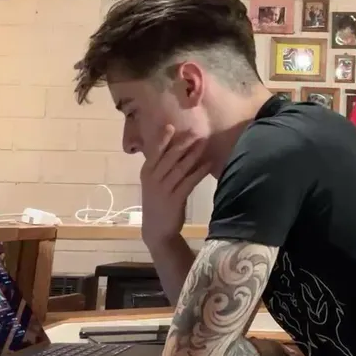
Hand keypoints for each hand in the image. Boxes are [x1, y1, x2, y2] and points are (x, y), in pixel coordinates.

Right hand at [140, 124, 209, 239]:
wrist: (156, 229)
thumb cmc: (158, 202)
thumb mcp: (154, 183)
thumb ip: (161, 167)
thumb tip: (175, 147)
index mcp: (147, 172)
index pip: (154, 152)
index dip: (163, 139)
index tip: (171, 126)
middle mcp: (153, 179)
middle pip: (169, 157)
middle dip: (183, 143)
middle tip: (195, 131)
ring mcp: (164, 189)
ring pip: (180, 168)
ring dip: (193, 154)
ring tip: (204, 143)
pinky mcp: (175, 199)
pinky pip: (189, 182)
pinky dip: (199, 172)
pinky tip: (208, 164)